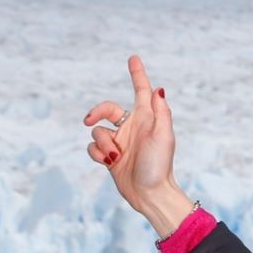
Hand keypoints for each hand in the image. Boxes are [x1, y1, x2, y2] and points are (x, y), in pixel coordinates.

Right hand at [85, 53, 194, 236]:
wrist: (149, 194)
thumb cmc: (159, 165)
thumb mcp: (163, 137)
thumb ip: (160, 112)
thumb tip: (158, 89)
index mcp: (147, 119)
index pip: (140, 91)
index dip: (137, 74)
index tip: (133, 58)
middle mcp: (132, 127)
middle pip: (107, 109)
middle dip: (96, 112)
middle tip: (89, 120)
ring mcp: (120, 142)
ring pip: (97, 131)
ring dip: (103, 143)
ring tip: (116, 157)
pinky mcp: (109, 156)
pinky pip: (93, 147)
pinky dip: (98, 153)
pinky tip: (109, 162)